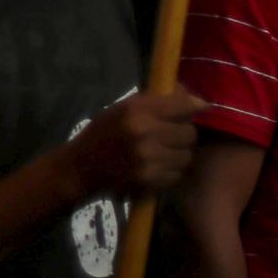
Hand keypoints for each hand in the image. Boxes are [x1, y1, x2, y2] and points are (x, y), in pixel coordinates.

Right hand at [70, 90, 202, 197]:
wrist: (80, 167)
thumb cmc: (102, 133)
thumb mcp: (122, 109)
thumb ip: (155, 102)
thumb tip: (193, 98)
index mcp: (136, 110)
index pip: (182, 105)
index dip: (193, 106)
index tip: (197, 108)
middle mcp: (144, 132)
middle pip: (189, 132)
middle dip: (182, 133)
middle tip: (170, 135)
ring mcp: (148, 158)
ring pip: (186, 155)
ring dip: (178, 154)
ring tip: (161, 153)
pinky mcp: (150, 179)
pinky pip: (176, 174)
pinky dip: (169, 171)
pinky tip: (154, 167)